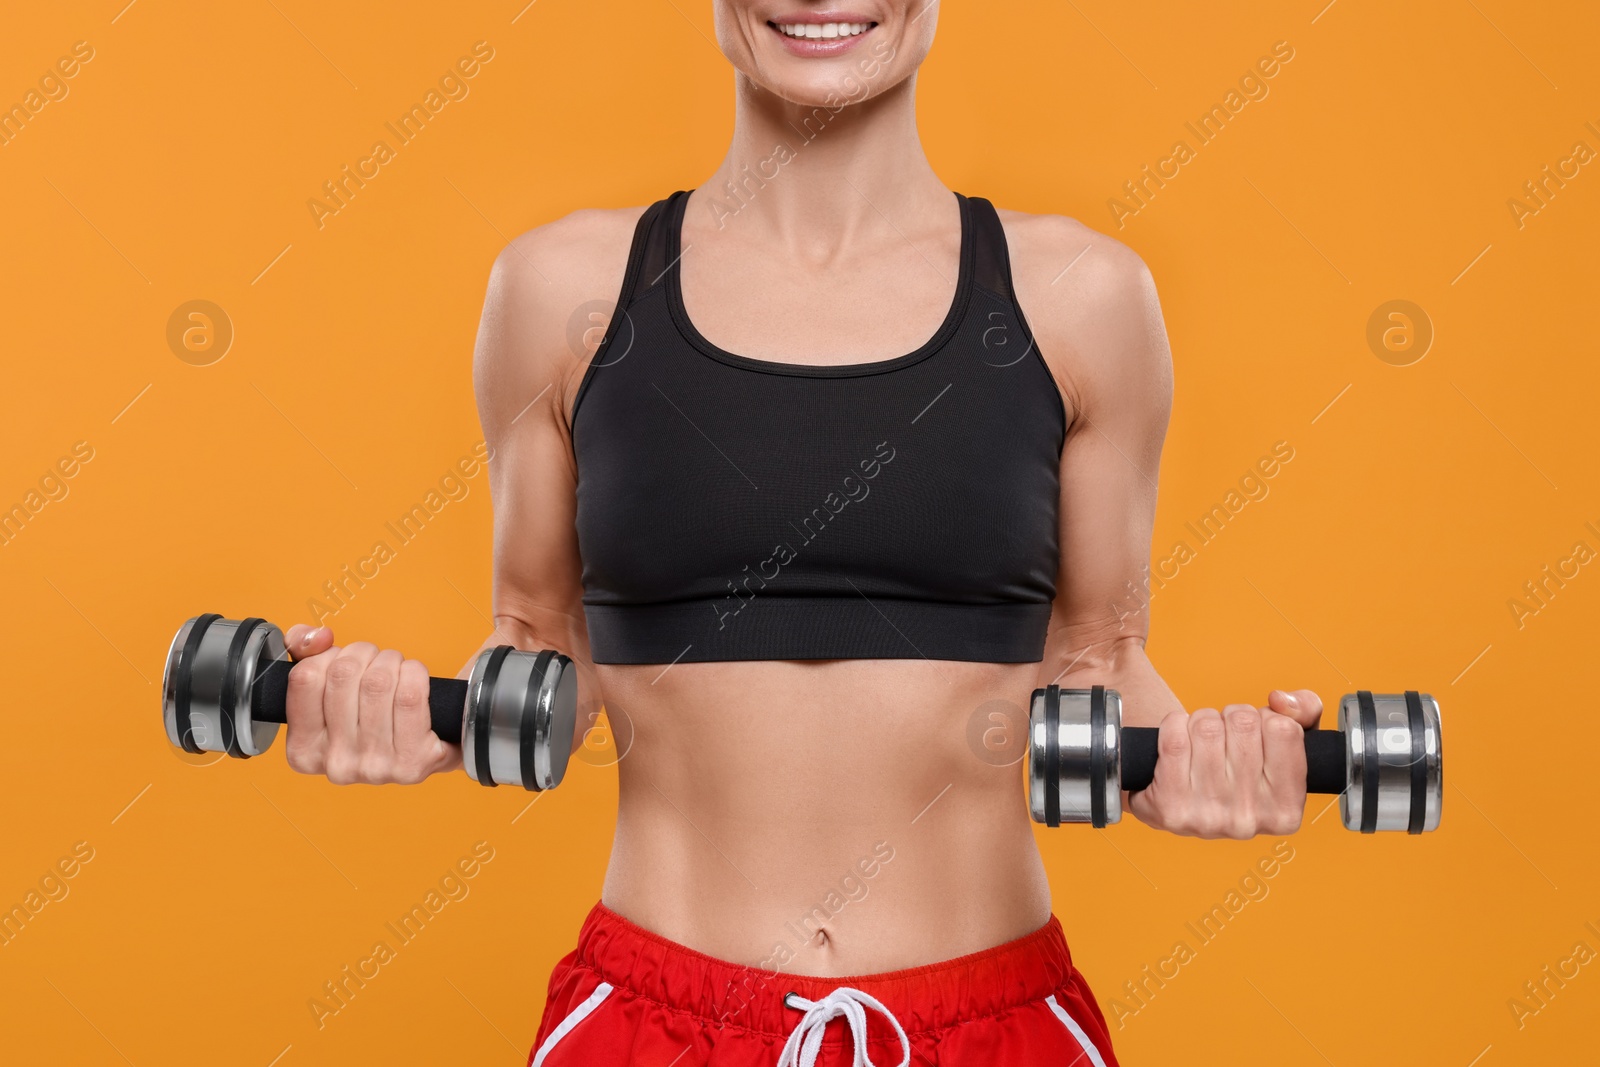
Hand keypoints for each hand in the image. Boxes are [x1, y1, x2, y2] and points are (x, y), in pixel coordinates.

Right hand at [279, 624, 461, 784]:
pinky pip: (410, 696)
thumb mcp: (328, 688)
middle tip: (375, 662)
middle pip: (344, 674)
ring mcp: (373, 767)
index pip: (305, 677)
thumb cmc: (373, 715)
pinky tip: (416, 681)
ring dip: (392, 662)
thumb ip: (305, 651)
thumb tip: (318, 637)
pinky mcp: (412, 763)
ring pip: (378, 681)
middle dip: (365, 654)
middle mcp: (335, 764)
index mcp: (303, 750)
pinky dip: (415, 674)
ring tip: (396, 671)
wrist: (429, 747)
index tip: (343, 661)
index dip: (329, 655)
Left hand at [1126, 689, 1322, 837]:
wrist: (1183, 798)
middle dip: (1230, 718)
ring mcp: (1208, 816)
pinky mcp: (1171, 807)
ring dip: (1201, 721)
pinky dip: (1173, 726)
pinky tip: (1179, 744)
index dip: (1266, 718)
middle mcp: (1249, 819)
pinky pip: (1173, 739)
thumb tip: (1280, 701)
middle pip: (1242, 722)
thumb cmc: (1242, 768)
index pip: (1283, 729)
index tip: (1257, 735)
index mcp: (1287, 810)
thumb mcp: (1287, 742)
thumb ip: (1304, 710)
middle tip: (1226, 737)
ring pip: (1206, 726)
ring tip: (1203, 742)